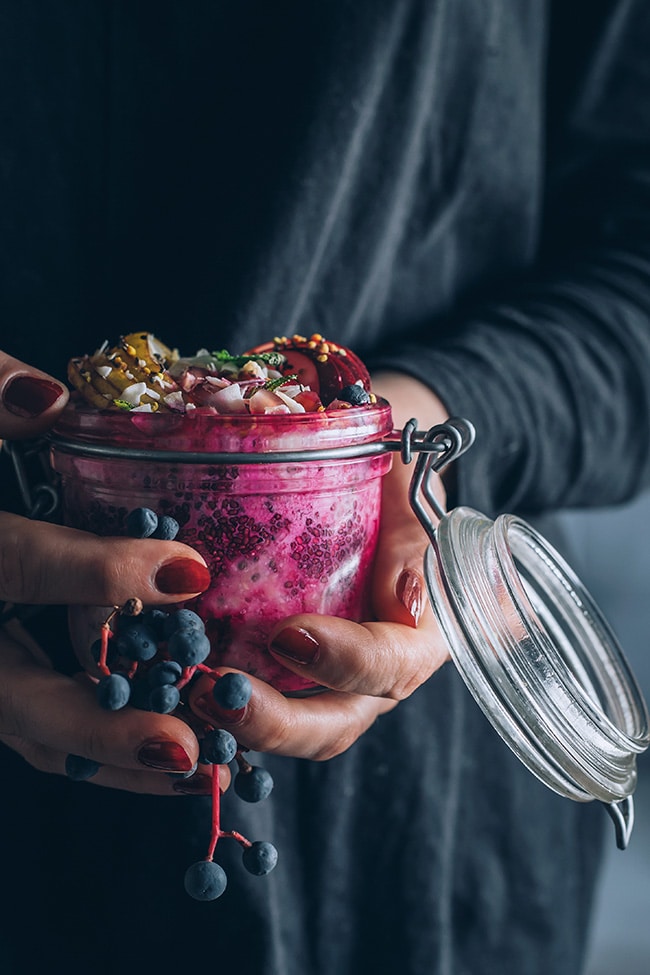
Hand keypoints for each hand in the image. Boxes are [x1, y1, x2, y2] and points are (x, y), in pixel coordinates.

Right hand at [0, 351, 228, 794]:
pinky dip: (105, 749)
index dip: (95, 572)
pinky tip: (171, 748)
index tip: (190, 568)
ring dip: (116, 761)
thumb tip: (51, 398)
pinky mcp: (5, 676)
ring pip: (35, 735)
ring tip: (200, 771)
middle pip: (20, 696)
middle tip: (187, 753)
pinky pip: (43, 732)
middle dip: (106, 729)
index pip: (13, 566)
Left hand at [188, 373, 451, 760]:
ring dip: (235, 722)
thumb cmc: (390, 480)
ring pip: (288, 724)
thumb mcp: (407, 490)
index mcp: (416, 633)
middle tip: (219, 692)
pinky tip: (168, 685)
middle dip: (276, 721)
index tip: (289, 637)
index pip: (390, 666)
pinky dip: (212, 703)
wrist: (367, 478)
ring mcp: (324, 678)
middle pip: (333, 722)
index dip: (346, 662)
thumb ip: (412, 542)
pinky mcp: (279, 671)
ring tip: (185, 692)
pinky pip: (249, 699)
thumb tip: (406, 603)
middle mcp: (372, 671)